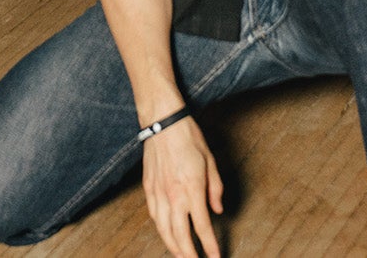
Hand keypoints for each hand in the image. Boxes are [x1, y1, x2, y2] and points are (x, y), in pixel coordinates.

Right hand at [142, 119, 222, 257]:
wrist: (163, 122)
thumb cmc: (189, 138)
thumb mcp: (211, 161)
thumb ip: (215, 189)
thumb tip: (217, 210)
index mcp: (192, 189)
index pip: (202, 227)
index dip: (209, 245)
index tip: (215, 257)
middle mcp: (173, 195)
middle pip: (180, 235)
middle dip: (189, 254)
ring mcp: (158, 193)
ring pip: (164, 229)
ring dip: (173, 246)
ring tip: (181, 256)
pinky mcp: (148, 188)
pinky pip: (154, 216)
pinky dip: (160, 229)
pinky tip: (165, 234)